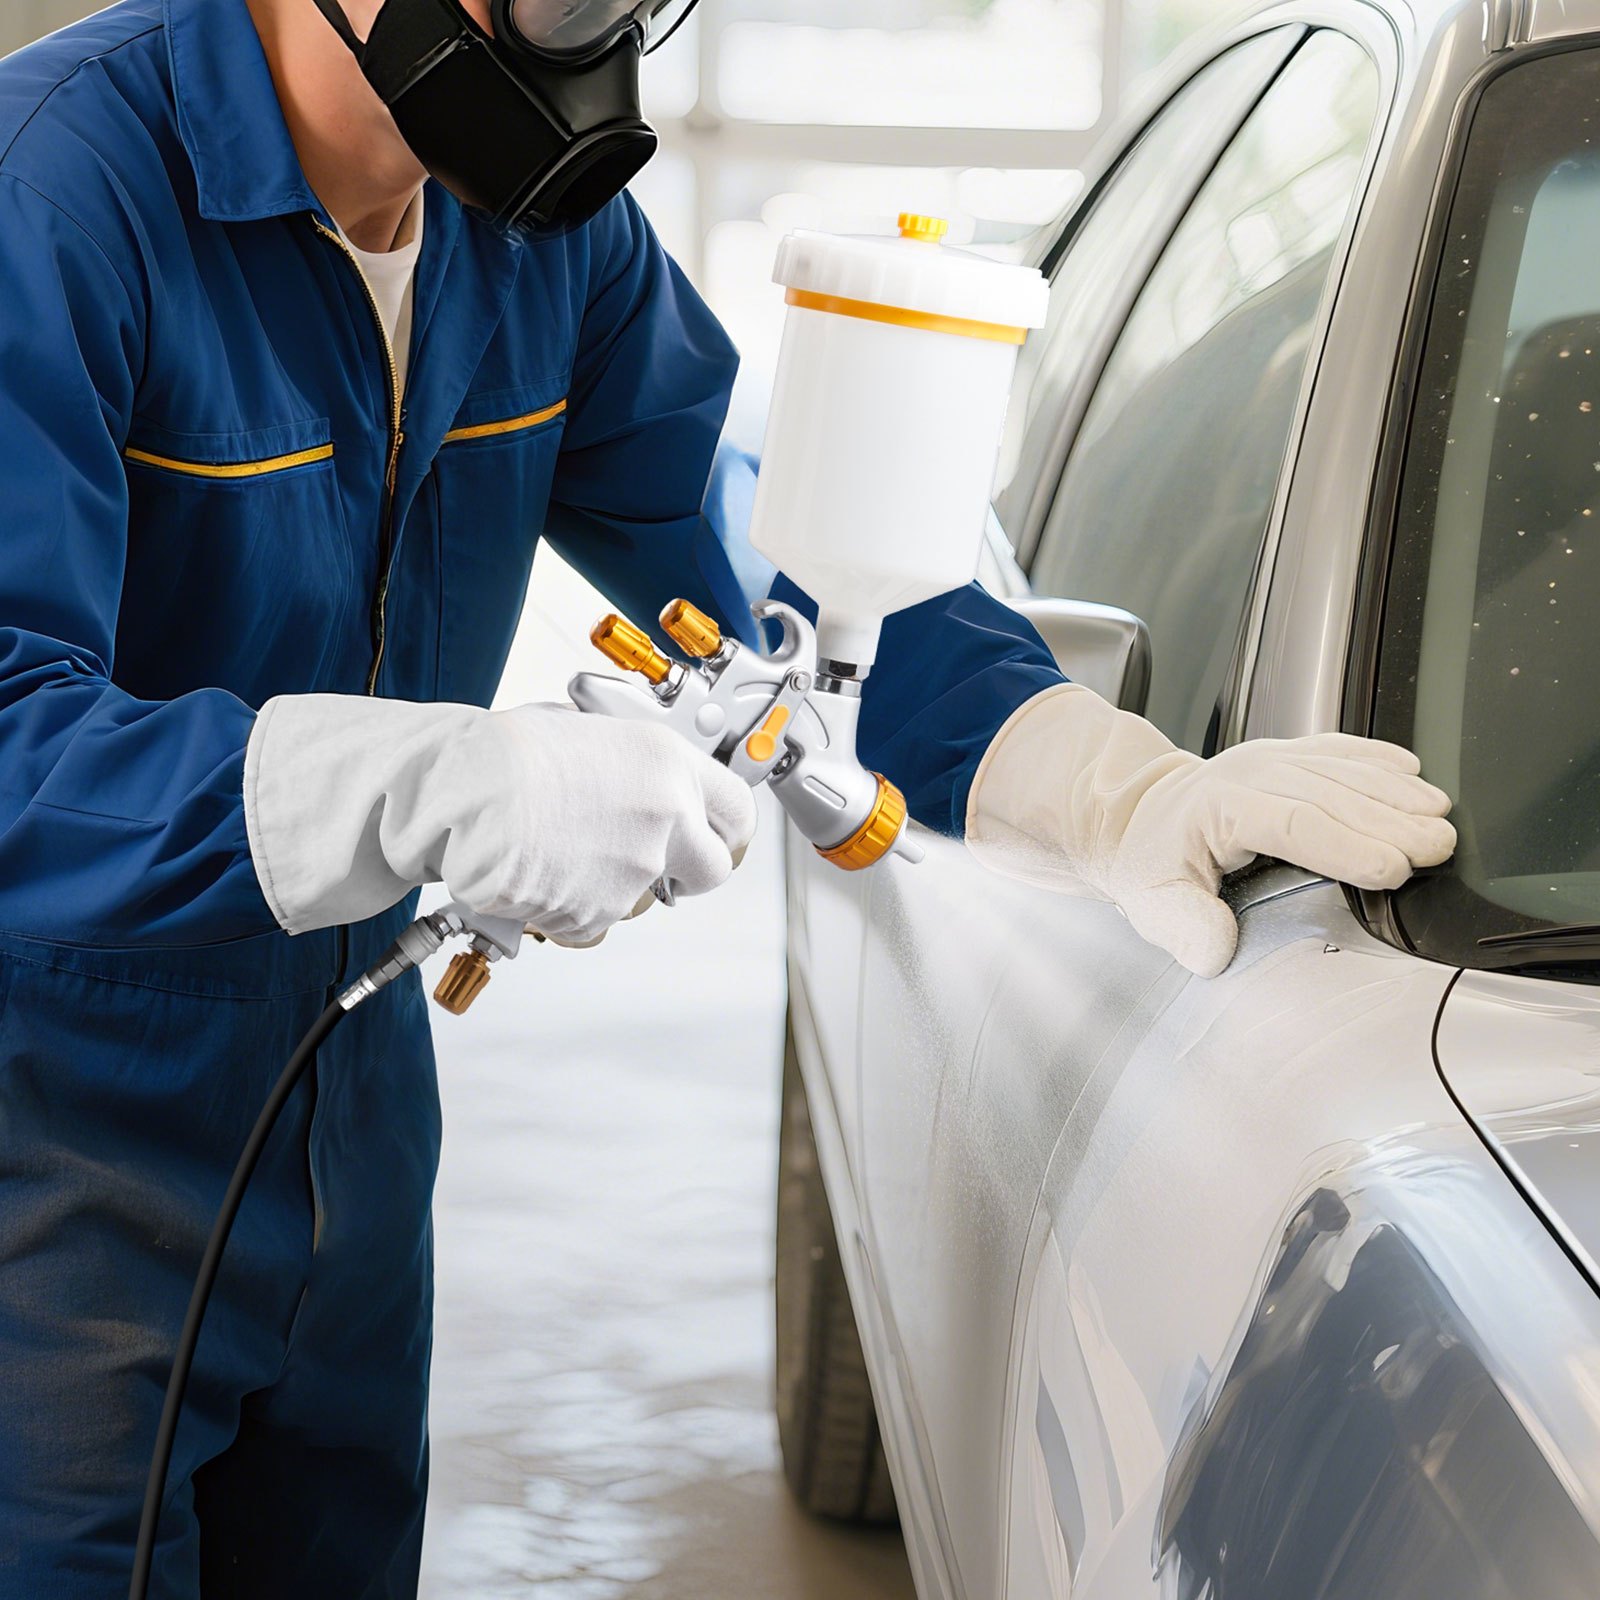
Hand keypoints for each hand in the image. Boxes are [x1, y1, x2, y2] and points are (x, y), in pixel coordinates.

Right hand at [442, 704, 754, 941]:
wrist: (463, 795)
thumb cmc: (507, 755)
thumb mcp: (590, 733)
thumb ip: (634, 764)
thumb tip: (641, 780)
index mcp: (669, 764)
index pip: (738, 808)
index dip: (727, 826)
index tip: (715, 833)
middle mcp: (667, 819)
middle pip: (713, 868)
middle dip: (690, 871)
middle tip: (653, 859)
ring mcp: (638, 871)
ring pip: (644, 896)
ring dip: (612, 883)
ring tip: (559, 847)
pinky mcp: (600, 913)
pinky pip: (596, 918)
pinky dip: (571, 904)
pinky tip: (541, 868)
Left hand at [965, 686, 1454, 977]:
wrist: (1141, 816)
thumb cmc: (1153, 861)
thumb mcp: (1150, 902)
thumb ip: (1183, 925)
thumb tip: (1214, 951)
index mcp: (1218, 805)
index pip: (1292, 823)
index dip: (1345, 846)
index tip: (1392, 870)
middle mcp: (1249, 771)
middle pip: (1330, 793)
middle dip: (1389, 820)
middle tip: (1438, 847)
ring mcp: (1271, 756)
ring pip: (1342, 767)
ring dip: (1394, 791)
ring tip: (1440, 816)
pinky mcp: (1289, 752)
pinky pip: (1338, 748)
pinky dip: (1377, 759)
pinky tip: (1412, 770)